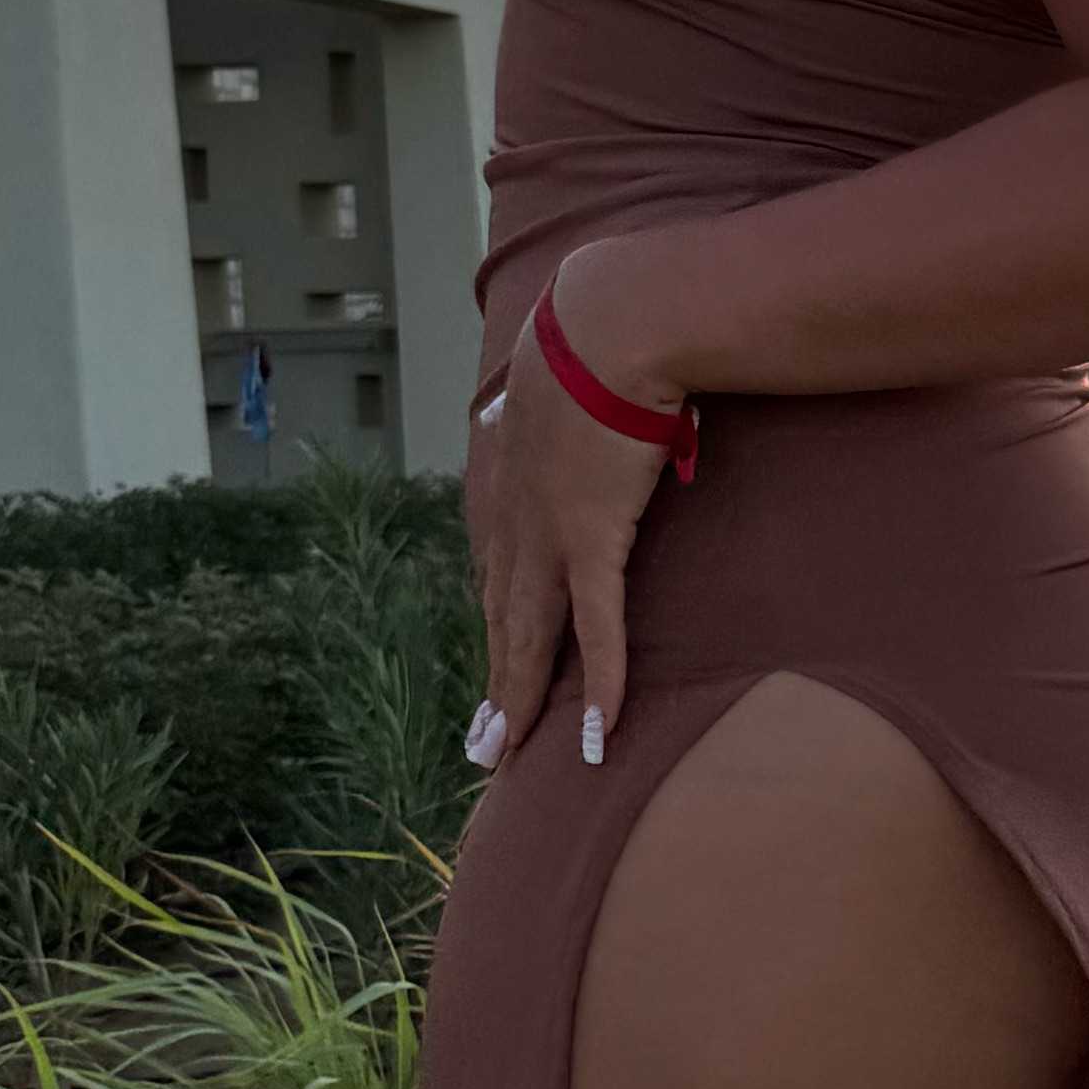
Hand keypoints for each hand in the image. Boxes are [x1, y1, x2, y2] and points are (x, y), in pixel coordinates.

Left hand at [466, 254, 686, 774]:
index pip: (496, 576)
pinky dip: (599, 685)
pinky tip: (596, 735)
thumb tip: (503, 416)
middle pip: (501, 621)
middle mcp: (513, 524)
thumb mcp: (545, 388)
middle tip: (484, 745)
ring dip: (522, 703)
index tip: (494, 669)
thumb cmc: (587, 345)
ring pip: (531, 639)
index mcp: (502, 491)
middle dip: (494, 687)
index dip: (495, 630)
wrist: (604, 331)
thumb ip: (527, 416)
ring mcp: (547, 538)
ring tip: (510, 757)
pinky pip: (598, 630)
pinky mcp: (591, 541)